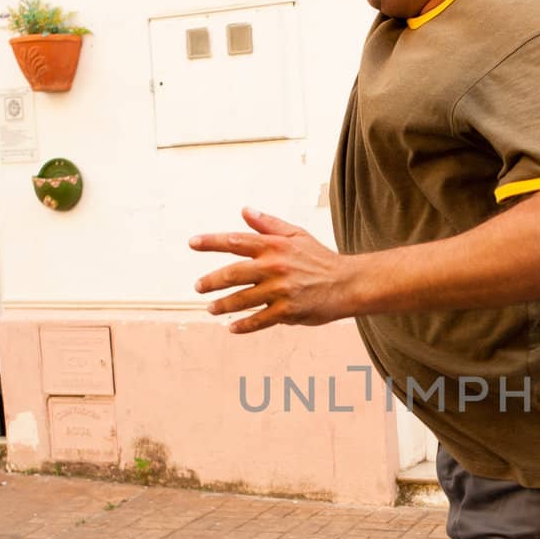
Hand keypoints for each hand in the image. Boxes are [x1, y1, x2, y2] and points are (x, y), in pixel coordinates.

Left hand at [189, 208, 353, 331]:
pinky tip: (232, 328)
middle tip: (198, 287)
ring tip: (211, 309)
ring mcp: (280, 290)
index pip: (235, 241)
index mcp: (274, 246)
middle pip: (232, 273)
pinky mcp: (287, 311)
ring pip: (241, 299)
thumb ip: (268, 224)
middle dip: (211, 281)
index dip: (210, 241)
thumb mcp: (297, 235)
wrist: (348, 284)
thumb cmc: (320, 258)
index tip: (192, 243)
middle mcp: (274, 267)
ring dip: (222, 306)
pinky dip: (243, 326)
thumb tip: (245, 210)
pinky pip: (259, 320)